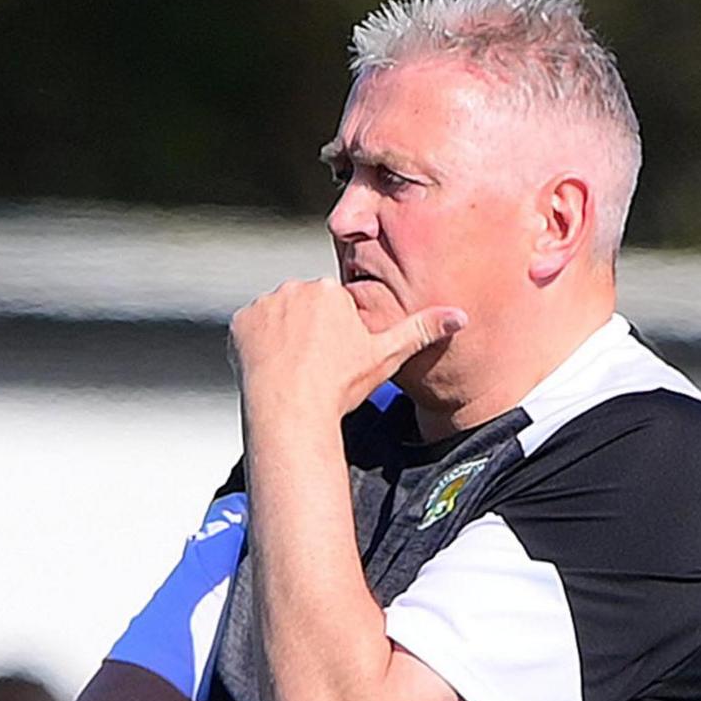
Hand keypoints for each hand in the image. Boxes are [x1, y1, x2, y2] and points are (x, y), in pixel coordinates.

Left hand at [231, 279, 466, 425]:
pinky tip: (272, 370)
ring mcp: (263, 305)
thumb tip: (461, 317)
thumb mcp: (386, 358)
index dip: (337, 337)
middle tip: (315, 369)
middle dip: (309, 333)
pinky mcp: (239, 323)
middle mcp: (293, 288)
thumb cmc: (338, 386)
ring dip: (283, 338)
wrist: (290, 412)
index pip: (334, 307)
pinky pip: (251, 330)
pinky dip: (259, 347)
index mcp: (329, 289)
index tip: (336, 361)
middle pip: (304, 309)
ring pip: (278, 319)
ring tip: (294, 371)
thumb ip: (421, 331)